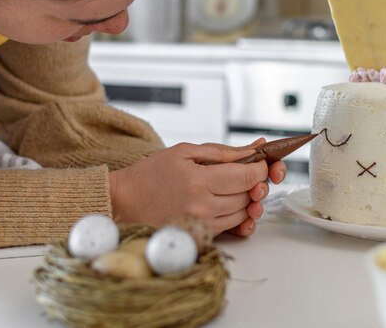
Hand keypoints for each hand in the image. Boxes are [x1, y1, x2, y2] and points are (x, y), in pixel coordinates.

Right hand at [109, 139, 286, 236]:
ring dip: (246, 200)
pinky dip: (235, 214)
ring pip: (243, 213)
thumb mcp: (185, 152)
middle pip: (248, 196)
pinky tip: (224, 202)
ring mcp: (201, 224)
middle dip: (254, 183)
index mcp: (199, 181)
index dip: (261, 169)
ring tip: (230, 187)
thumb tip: (255, 149)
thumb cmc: (152, 173)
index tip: (260, 163)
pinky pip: (231, 227)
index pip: (247, 177)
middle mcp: (203, 206)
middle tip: (245, 173)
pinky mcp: (199, 236)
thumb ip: (222, 152)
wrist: (124, 202)